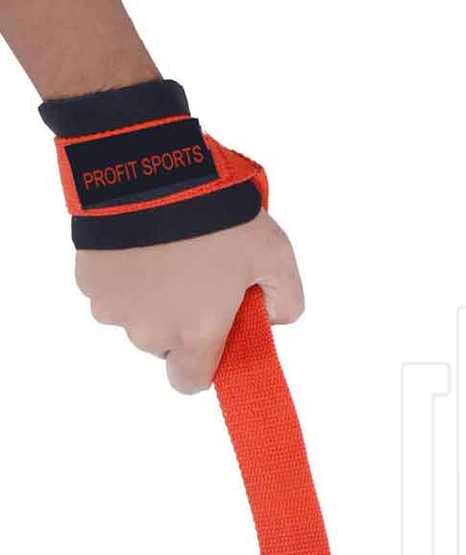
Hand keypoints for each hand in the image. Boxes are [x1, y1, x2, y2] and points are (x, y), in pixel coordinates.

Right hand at [75, 210, 304, 393]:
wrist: (152, 172)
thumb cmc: (217, 217)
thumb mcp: (276, 255)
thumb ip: (287, 300)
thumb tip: (272, 319)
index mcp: (196, 335)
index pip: (190, 382)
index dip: (202, 365)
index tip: (213, 336)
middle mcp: (149, 331)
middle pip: (163, 345)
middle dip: (179, 321)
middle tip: (197, 279)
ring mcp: (114, 307)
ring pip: (134, 317)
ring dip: (150, 298)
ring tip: (170, 255)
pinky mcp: (88, 280)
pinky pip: (110, 289)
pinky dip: (125, 275)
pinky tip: (143, 243)